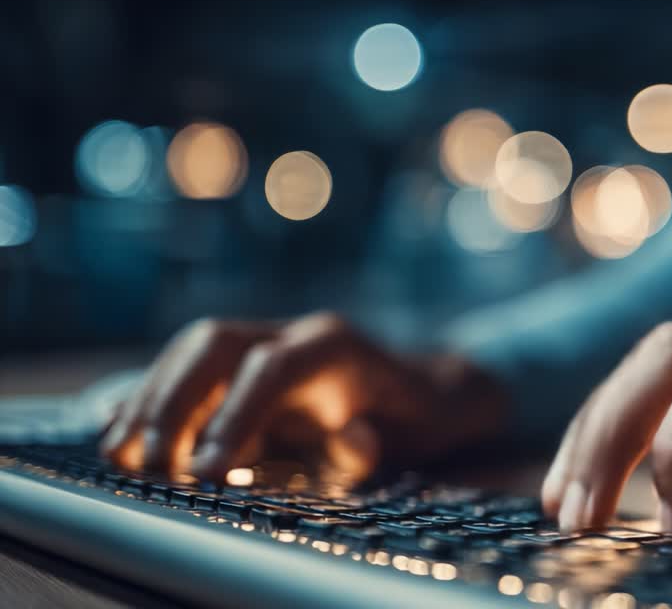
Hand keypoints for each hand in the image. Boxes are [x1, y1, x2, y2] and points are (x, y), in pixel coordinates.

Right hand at [100, 312, 506, 480]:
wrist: (419, 388)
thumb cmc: (413, 418)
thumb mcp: (410, 437)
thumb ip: (377, 442)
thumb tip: (353, 436)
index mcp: (335, 347)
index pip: (274, 368)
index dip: (235, 416)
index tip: (202, 471)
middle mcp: (292, 332)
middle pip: (217, 343)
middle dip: (173, 400)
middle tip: (148, 464)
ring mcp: (263, 339)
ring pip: (192, 351)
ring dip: (150, 400)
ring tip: (121, 455)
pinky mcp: (241, 360)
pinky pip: (186, 367)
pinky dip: (150, 397)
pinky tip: (119, 432)